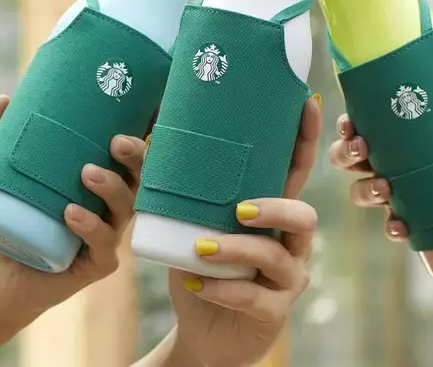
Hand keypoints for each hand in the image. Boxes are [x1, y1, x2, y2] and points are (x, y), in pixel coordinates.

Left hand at [0, 94, 146, 341]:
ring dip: (112, 188)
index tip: (145, 115)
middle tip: (116, 143)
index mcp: (101, 181)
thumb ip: (2, 139)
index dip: (144, 137)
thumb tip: (5, 99)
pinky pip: (105, 244)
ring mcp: (109, 233)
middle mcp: (111, 205)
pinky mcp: (98, 263)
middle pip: (139, 178)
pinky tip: (71, 213)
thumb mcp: (5, 175)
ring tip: (88, 173)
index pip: (130, 157)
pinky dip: (91, 227)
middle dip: (136, 158)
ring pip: (127, 208)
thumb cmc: (12, 219)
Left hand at [166, 97, 321, 366]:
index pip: (296, 171)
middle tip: (239, 208)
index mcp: (271, 210)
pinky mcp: (274, 309)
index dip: (305, 138)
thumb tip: (126, 141)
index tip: (306, 103)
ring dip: (238, 249)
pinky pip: (255, 297)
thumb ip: (169, 188)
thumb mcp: (184, 224)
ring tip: (202, 248)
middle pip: (304, 215)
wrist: (201, 330)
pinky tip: (196, 283)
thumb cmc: (199, 266)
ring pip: (277, 256)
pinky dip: (224, 288)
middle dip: (275, 208)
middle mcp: (289, 242)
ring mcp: (287, 277)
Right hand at [328, 88, 432, 240]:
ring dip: (365, 190)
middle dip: (346, 152)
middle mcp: (379, 162)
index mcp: (387, 135)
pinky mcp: (403, 218)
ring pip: (358, 191)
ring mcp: (388, 191)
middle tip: (363, 149)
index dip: (345, 125)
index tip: (350, 124)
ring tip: (385, 189)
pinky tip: (401, 226)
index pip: (354, 126)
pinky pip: (388, 225)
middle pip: (344, 156)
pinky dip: (392, 227)